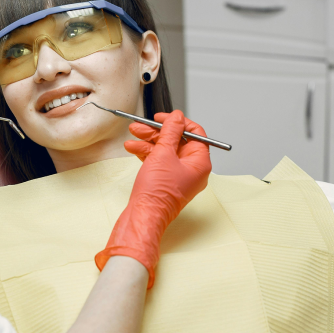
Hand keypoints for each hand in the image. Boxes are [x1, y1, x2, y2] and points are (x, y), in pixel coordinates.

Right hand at [95, 110, 211, 286]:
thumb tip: (177, 117)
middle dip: (157, 132)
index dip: (179, 122)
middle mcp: (192, 170)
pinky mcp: (165, 181)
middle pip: (177, 141)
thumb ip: (171, 132)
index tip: (164, 117)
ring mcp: (178, 176)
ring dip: (148, 141)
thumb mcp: (163, 153)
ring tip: (133, 136)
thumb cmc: (157, 192)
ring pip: (165, 151)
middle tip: (142, 126)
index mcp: (200, 163)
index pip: (195, 134)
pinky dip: (146, 153)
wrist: (143, 215)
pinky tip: (133, 148)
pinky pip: (158, 161)